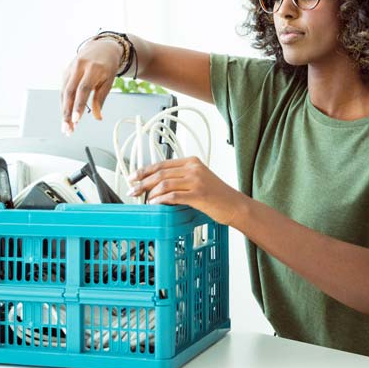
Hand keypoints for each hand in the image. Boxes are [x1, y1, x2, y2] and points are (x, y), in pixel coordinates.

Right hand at [61, 38, 122, 134]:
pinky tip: (66, 115)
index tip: (76, 120)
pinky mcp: (65, 72)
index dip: (79, 105)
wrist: (101, 47)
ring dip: (63, 111)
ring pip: (63, 93)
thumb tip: (97, 117)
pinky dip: (64, 103)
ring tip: (66, 126)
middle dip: (67, 112)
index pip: (83, 89)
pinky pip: (63, 90)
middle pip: (69, 92)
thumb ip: (100, 98)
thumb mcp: (109, 81)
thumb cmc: (107, 66)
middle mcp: (79, 67)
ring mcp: (70, 69)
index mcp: (93, 68)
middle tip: (67, 129)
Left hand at [126, 157, 248, 226]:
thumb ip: (179, 177)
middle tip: (132, 190)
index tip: (133, 177)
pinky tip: (155, 204)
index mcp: (191, 162)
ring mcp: (196, 181)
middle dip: (142, 182)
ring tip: (145, 200)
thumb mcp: (197, 179)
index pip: (161, 164)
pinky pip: (173, 196)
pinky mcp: (198, 194)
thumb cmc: (216, 195)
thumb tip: (154, 184)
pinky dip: (160, 200)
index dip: (144, 171)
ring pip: (164, 183)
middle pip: (160, 173)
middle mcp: (193, 168)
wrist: (236, 206)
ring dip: (150, 193)